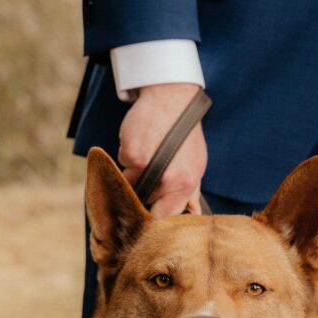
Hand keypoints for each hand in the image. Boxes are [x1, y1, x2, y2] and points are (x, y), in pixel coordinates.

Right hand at [118, 83, 207, 216]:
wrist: (172, 99)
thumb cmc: (185, 133)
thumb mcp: (196, 163)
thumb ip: (190, 191)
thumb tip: (191, 212)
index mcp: (185, 185)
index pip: (164, 217)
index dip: (155, 219)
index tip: (150, 214)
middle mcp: (167, 180)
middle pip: (144, 201)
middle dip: (146, 191)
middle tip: (153, 171)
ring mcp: (147, 167)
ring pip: (130, 184)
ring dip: (134, 173)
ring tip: (149, 153)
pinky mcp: (131, 153)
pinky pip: (122, 164)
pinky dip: (127, 156)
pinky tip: (141, 141)